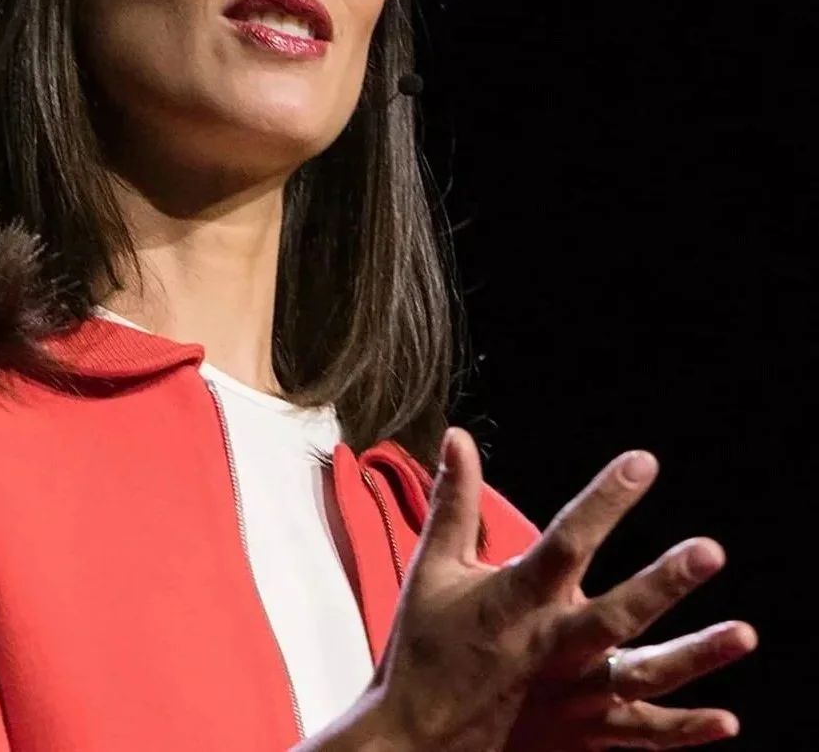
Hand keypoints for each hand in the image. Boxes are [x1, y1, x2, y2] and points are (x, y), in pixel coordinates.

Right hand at [358, 430, 754, 751]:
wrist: (415, 741)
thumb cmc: (422, 646)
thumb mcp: (433, 568)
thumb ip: (454, 502)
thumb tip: (457, 436)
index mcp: (515, 600)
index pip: (566, 539)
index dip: (604, 500)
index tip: (641, 462)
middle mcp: (550, 647)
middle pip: (616, 613)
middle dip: (664, 583)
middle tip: (709, 551)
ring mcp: (571, 695)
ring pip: (643, 676)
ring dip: (695, 656)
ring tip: (744, 633)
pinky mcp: (581, 733)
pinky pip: (640, 734)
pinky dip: (683, 729)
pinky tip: (726, 719)